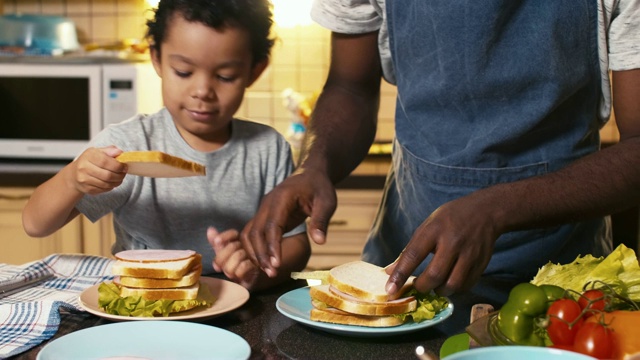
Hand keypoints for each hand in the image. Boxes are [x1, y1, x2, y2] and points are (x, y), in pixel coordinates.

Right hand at [69, 146, 126, 194]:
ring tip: (119, 178)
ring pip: (106, 184)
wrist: (74, 174)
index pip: (105, 161)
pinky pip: (103, 189)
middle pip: (107, 175)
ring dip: (117, 182)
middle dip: (120, 175)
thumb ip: (110, 151)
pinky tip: (111, 182)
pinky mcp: (86, 189)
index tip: (124, 166)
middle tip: (124, 173)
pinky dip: (111, 187)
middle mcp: (84, 168)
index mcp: (88, 156)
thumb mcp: (98, 151)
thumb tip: (120, 152)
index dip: (118, 165)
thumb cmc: (89, 161)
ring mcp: (84, 180)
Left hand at [208, 227, 260, 289]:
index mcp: (239, 241)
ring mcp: (254, 255)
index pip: (233, 233)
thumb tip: (210, 229)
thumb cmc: (233, 267)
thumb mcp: (222, 255)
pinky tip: (238, 276)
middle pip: (232, 246)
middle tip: (219, 267)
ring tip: (229, 273)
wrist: (245, 283)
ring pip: (238, 256)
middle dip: (222, 258)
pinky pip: (244, 266)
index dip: (224, 236)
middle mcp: (248, 245)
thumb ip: (216, 244)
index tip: (217, 241)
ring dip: (229, 267)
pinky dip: (238, 273)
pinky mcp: (258, 266)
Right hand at [240, 169, 336, 276]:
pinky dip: (255, 248)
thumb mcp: (326, 201)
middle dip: (261, 254)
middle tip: (272, 273)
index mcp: (282, 197)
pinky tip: (265, 262)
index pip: (272, 225)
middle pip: (255, 231)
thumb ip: (321, 220)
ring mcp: (263, 209)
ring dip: (255, 253)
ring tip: (269, 271)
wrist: (310, 174)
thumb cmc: (319, 187)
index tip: (276, 264)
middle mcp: (267, 203)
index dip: (272, 246)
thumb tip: (320, 241)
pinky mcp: (264, 216)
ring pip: (250, 233)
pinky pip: (253, 233)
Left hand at [385, 192, 499, 296]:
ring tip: (434, 286)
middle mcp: (453, 242)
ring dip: (439, 290)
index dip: (400, 275)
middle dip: (421, 286)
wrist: (486, 211)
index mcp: (434, 229)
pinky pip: (466, 285)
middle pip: (435, 275)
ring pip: (452, 284)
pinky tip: (449, 282)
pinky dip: (454, 289)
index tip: (390, 290)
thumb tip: (391, 272)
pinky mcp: (481, 264)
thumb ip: (410, 250)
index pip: (413, 255)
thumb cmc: (451, 218)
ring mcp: (469, 254)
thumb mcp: (428, 226)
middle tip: (417, 285)